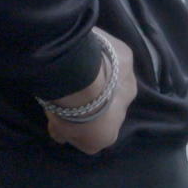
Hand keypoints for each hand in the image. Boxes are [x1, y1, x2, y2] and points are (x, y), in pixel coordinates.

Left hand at [46, 27, 137, 154]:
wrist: (81, 78)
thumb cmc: (69, 109)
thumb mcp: (58, 127)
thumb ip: (61, 131)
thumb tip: (60, 136)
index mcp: (108, 136)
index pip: (97, 134)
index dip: (84, 123)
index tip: (70, 113)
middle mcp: (125, 112)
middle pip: (110, 107)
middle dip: (99, 100)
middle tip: (77, 90)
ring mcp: (130, 83)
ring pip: (116, 81)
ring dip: (105, 77)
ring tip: (83, 68)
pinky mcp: (128, 58)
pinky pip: (115, 58)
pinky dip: (105, 56)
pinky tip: (90, 50)